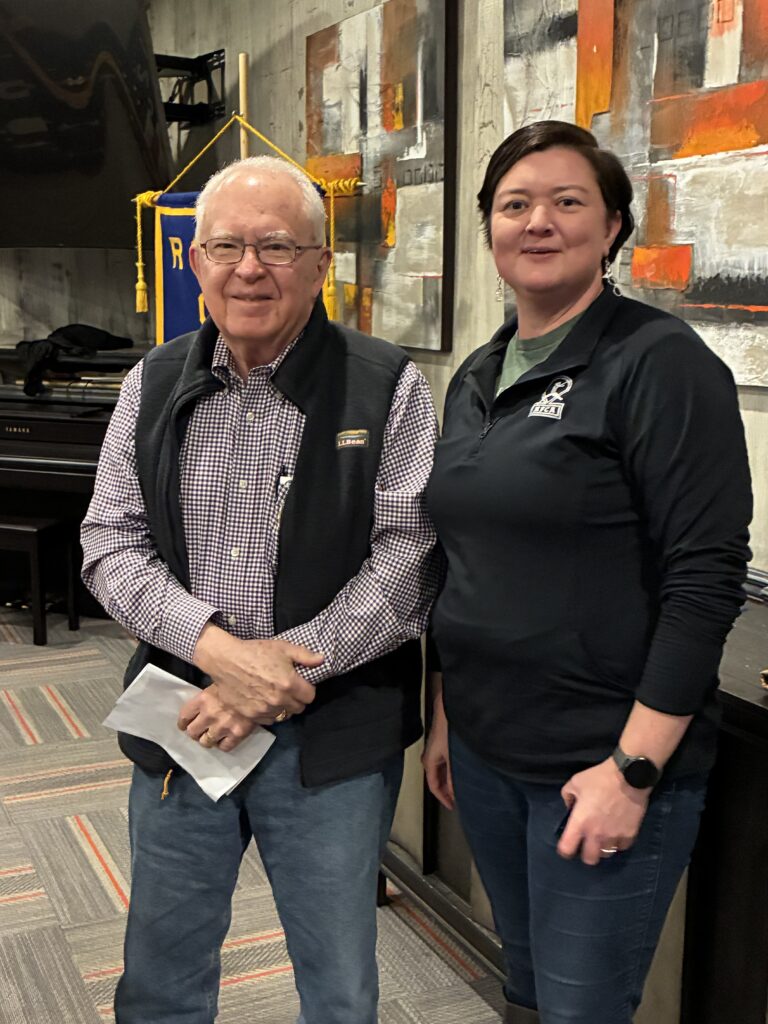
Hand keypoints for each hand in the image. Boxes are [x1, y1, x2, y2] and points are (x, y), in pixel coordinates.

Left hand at [177, 684, 258, 751]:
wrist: (264, 687)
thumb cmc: (242, 678)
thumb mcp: (220, 677)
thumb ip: (211, 685)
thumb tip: (204, 681)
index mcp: (203, 699)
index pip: (184, 716)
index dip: (183, 722)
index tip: (185, 724)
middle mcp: (209, 715)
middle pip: (192, 732)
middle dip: (195, 732)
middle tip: (200, 730)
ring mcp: (223, 727)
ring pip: (206, 742)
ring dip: (208, 739)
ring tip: (212, 736)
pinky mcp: (237, 735)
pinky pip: (224, 747)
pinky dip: (223, 744)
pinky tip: (225, 739)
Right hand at [192, 625, 320, 718]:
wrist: (226, 660)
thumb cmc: (255, 651)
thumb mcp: (283, 648)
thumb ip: (305, 656)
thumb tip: (322, 660)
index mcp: (289, 683)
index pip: (310, 697)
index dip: (307, 690)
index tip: (300, 684)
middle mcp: (279, 700)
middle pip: (299, 708)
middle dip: (296, 699)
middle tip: (288, 689)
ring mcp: (264, 709)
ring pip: (284, 715)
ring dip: (283, 707)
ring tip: (275, 695)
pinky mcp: (251, 715)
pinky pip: (269, 720)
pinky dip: (269, 713)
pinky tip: (264, 701)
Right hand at [422, 695, 454, 809]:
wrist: (448, 709)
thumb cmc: (448, 731)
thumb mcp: (452, 757)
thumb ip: (453, 776)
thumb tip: (454, 792)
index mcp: (429, 762)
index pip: (433, 786)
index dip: (443, 798)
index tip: (453, 807)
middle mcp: (430, 758)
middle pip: (437, 780)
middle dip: (447, 791)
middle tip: (458, 800)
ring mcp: (435, 751)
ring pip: (441, 772)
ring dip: (450, 781)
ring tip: (462, 788)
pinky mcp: (441, 745)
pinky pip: (445, 764)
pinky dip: (452, 771)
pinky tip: (461, 772)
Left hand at [557, 758, 650, 865]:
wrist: (628, 775)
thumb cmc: (599, 778)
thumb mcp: (575, 782)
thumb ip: (568, 797)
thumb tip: (570, 808)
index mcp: (580, 823)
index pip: (567, 849)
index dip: (565, 850)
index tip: (568, 845)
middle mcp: (596, 834)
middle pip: (589, 859)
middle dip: (586, 854)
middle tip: (587, 844)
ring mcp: (614, 836)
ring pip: (606, 854)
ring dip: (603, 848)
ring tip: (603, 838)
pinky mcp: (630, 835)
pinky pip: (622, 847)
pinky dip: (618, 843)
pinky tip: (617, 833)